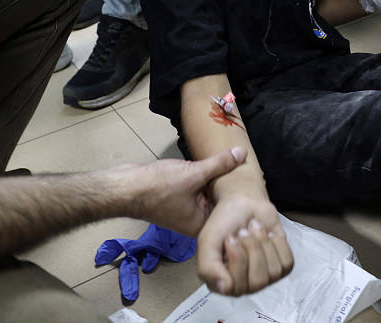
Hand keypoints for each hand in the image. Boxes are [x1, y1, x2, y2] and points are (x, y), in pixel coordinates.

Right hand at [112, 148, 246, 236]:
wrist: (125, 187)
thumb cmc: (157, 188)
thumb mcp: (194, 173)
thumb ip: (219, 164)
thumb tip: (241, 153)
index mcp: (202, 225)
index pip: (230, 215)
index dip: (242, 199)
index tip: (255, 183)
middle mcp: (196, 221)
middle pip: (220, 203)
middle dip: (231, 186)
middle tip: (249, 169)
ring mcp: (186, 210)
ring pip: (209, 193)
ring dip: (217, 179)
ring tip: (236, 162)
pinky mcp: (178, 198)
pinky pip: (198, 187)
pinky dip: (205, 177)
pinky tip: (213, 163)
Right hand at [196, 192, 292, 296]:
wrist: (244, 203)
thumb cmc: (225, 221)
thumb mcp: (208, 241)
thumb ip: (208, 267)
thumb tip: (225, 288)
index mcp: (221, 283)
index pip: (235, 287)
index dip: (236, 259)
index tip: (230, 237)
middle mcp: (243, 285)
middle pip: (257, 282)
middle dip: (251, 249)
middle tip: (243, 231)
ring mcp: (264, 278)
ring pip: (272, 272)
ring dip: (263, 243)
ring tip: (253, 229)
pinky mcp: (281, 266)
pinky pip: (286, 263)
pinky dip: (277, 243)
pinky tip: (267, 235)